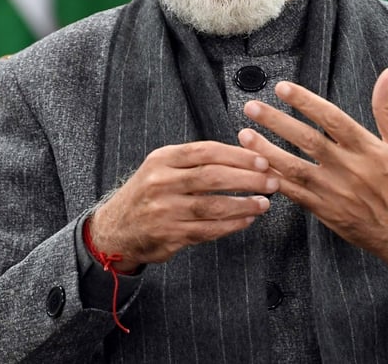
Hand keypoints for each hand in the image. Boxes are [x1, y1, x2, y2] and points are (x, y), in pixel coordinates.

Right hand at [89, 141, 277, 271]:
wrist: (115, 228)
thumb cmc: (147, 194)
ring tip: (264, 203)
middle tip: (271, 181)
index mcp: (162, 160)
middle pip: (212, 177)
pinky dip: (231, 225)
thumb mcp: (161, 168)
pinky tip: (247, 220)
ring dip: (243, 204)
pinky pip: (207, 230)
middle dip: (247, 178)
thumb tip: (241, 156)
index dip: (238, 155)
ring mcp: (164, 210)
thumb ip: (193, 162)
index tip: (261, 159)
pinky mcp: (169, 235)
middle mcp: (161, 183)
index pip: (206, 152)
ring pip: (212, 206)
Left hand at [238, 68, 387, 273]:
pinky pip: (293, 193)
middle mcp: (349, 168)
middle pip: (307, 140)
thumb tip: (387, 74)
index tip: (282, 88)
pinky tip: (253, 168)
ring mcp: (334, 190)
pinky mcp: (324, 210)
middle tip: (252, 108)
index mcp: (368, 148)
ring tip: (243, 134)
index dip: (306, 102)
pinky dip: (273, 181)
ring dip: (266, 151)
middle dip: (277, 122)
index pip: (332, 118)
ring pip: (294, 168)